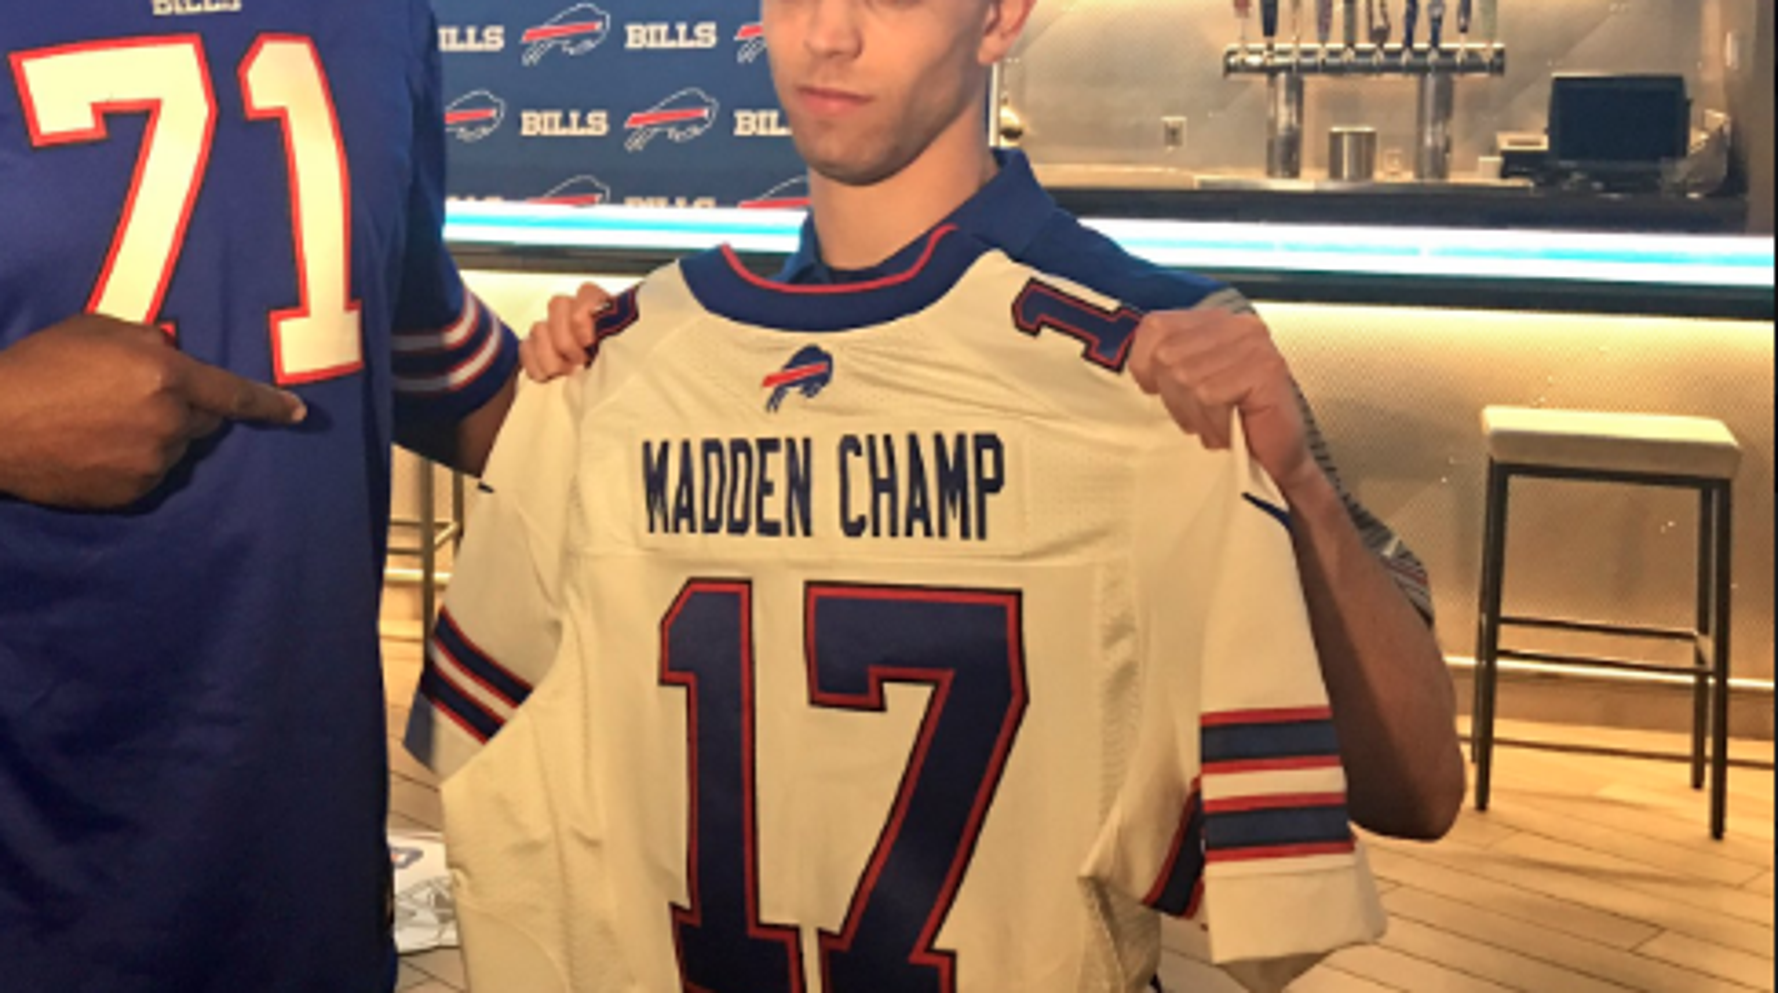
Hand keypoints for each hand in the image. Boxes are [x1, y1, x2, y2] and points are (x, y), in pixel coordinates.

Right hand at [0, 314, 306, 508]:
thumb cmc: (42, 365)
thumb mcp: (97, 329)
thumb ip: (147, 340)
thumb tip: (173, 351)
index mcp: (167, 375)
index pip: (234, 393)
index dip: (269, 405)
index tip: (299, 414)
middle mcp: (170, 422)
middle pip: (207, 421)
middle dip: (188, 409)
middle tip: (140, 398)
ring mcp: (153, 462)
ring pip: (177, 448)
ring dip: (159, 436)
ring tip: (105, 423)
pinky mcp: (133, 492)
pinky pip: (152, 474)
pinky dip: (136, 462)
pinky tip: (97, 448)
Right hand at [519, 282, 614, 382]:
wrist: (608, 388)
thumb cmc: (620, 367)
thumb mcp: (628, 352)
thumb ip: (623, 340)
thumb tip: (614, 340)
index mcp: (601, 308)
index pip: (586, 292)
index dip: (583, 313)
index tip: (589, 341)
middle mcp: (574, 311)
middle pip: (557, 305)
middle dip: (566, 339)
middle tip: (580, 360)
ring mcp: (552, 327)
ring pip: (538, 327)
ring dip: (551, 356)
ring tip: (567, 372)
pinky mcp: (536, 346)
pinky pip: (526, 347)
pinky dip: (536, 365)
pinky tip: (550, 376)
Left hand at [1128, 307, 1320, 496]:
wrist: (1276, 463)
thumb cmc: (1231, 424)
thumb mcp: (1189, 386)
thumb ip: (1167, 363)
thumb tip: (1132, 369)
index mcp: (1213, 321)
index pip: (1156, 326)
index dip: (1146, 364)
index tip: (1158, 391)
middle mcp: (1235, 323)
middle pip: (1167, 355)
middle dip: (1175, 397)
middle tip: (1200, 418)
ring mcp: (1253, 343)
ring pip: (1187, 377)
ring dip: (1197, 414)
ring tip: (1217, 425)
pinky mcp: (1265, 369)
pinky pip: (1211, 395)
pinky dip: (1215, 421)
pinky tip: (1230, 430)